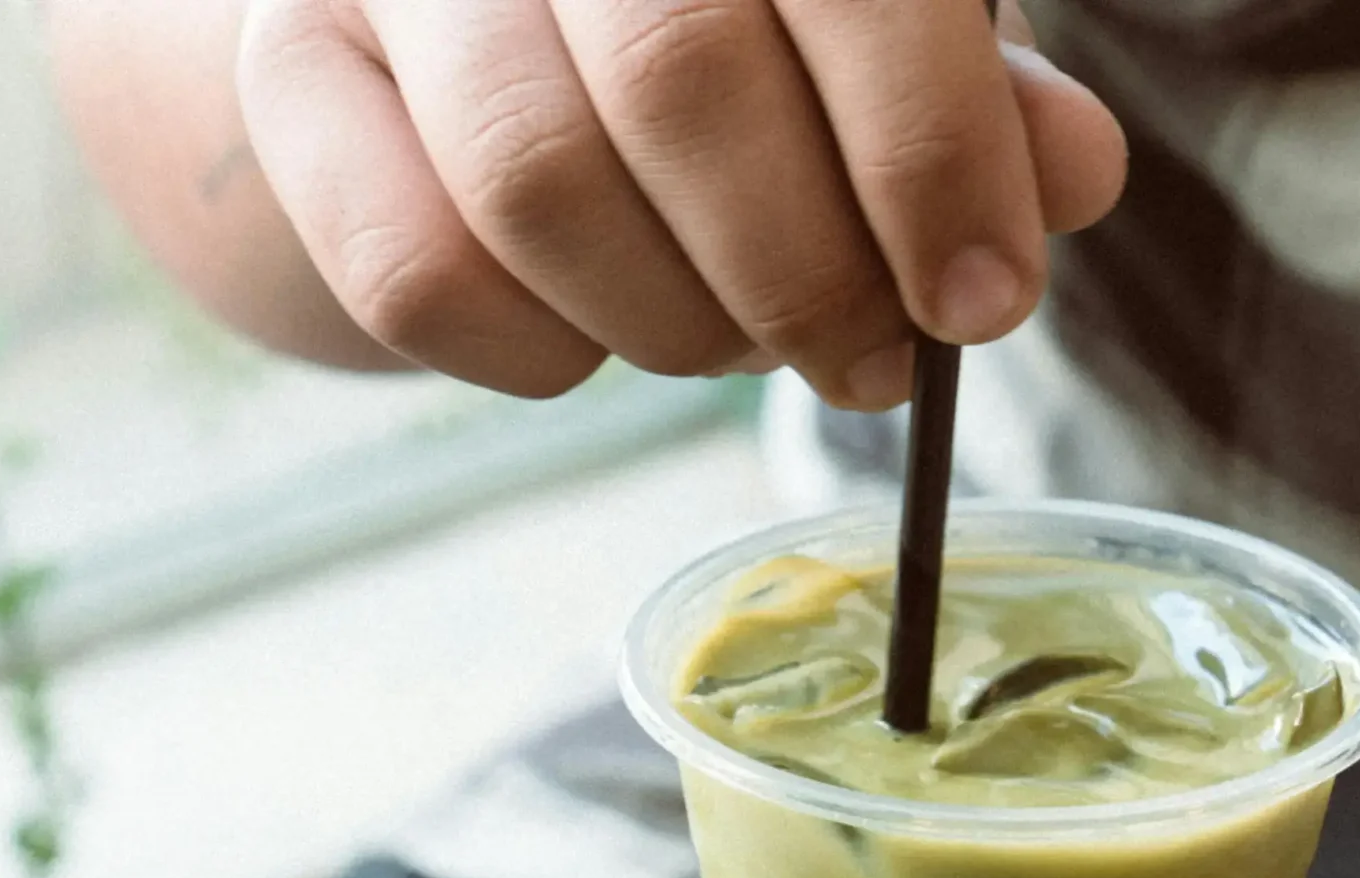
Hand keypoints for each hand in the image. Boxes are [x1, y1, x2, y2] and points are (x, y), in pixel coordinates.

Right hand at [235, 0, 1127, 409]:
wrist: (462, 8)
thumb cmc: (705, 9)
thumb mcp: (855, 21)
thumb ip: (964, 89)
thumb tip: (1071, 176)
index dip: (929, 149)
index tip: (982, 301)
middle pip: (679, 79)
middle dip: (804, 269)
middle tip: (870, 361)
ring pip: (536, 187)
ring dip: (676, 325)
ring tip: (740, 341)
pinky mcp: (288, 73)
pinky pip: (417, 273)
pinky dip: (538, 354)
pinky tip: (596, 341)